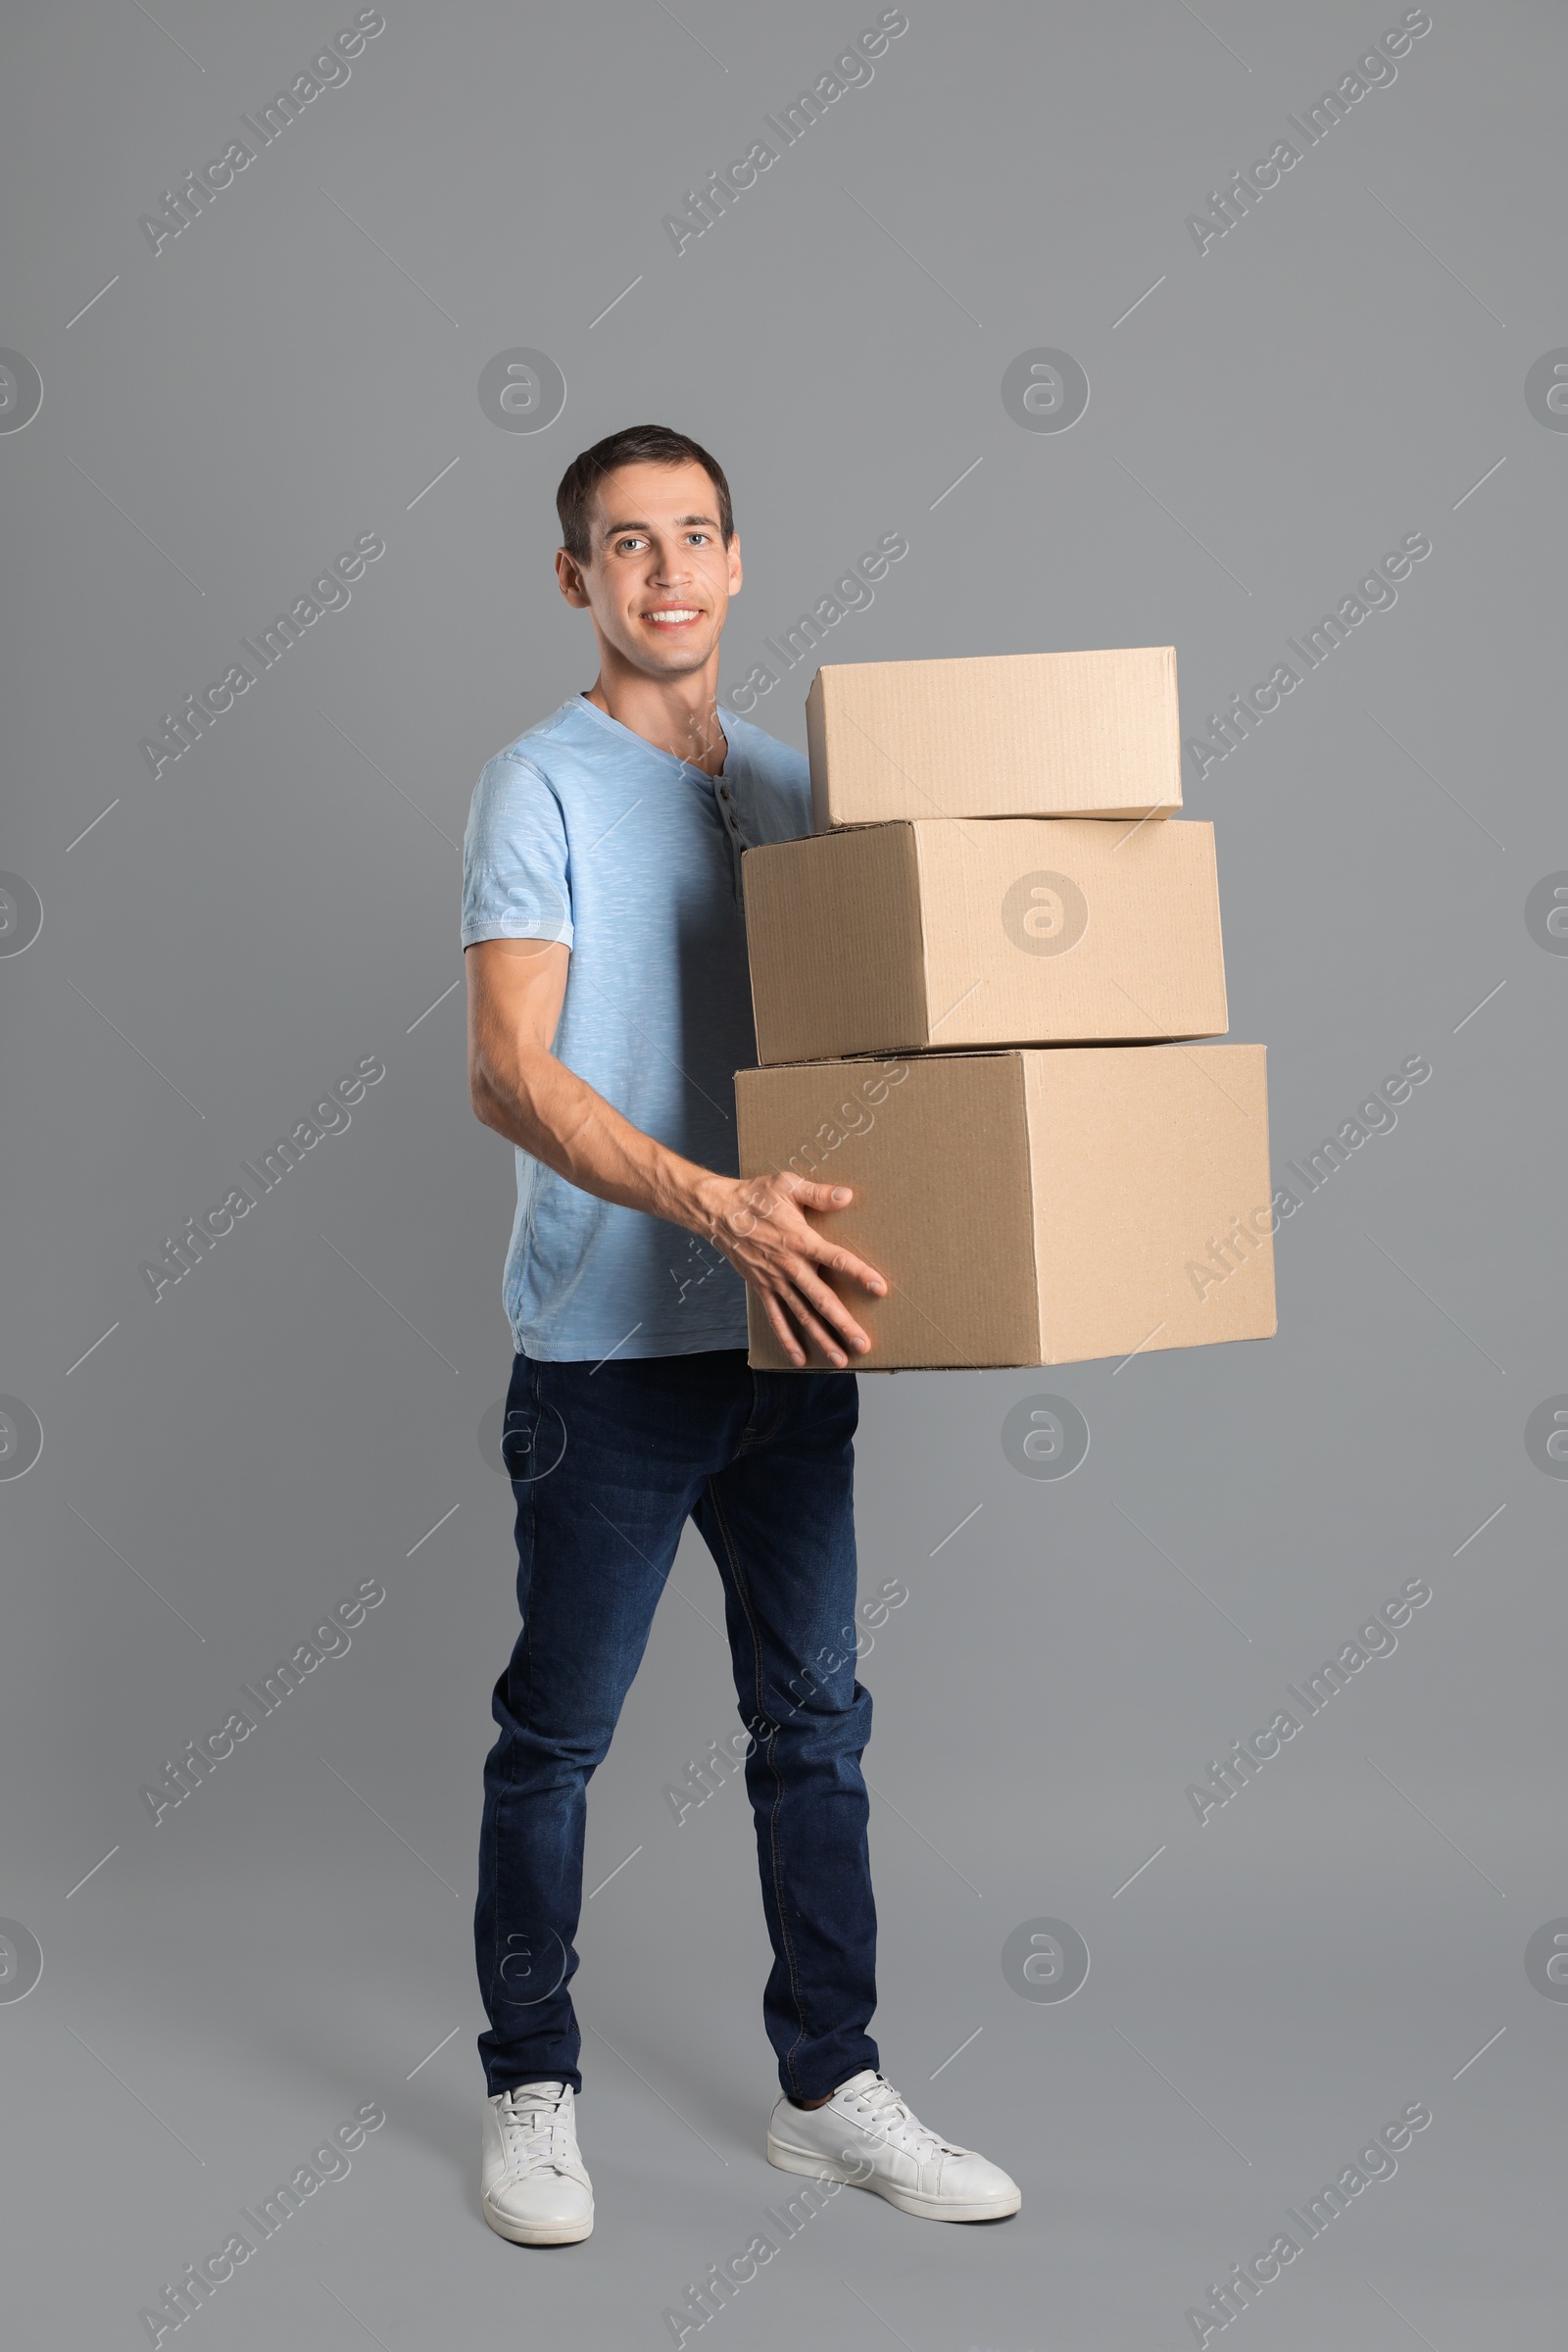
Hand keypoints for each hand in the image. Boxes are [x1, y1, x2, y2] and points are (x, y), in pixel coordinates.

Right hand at [691, 1170, 885, 1368]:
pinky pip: (776, 1318)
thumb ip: (818, 1194)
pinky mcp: (761, 1288)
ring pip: (802, 1315)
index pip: (836, 1260)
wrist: (718, 1213)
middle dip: (844, 1324)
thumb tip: (847, 1196)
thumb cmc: (756, 1196)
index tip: (879, 1289)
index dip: (859, 1274)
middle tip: (863, 1345)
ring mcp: (775, 1281)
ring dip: (821, 1338)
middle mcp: (789, 1266)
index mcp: (800, 1240)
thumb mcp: (787, 1185)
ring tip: (840, 1359)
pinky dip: (788, 1339)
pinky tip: (801, 1358)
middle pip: (822, 1300)